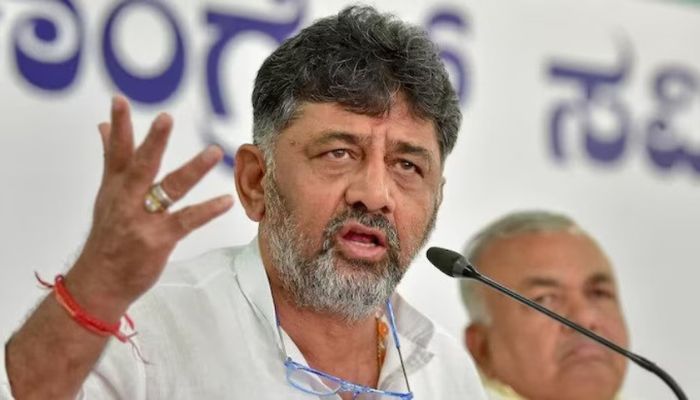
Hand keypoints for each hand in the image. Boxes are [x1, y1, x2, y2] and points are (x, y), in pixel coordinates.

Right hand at [67, 95, 232, 314]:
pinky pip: (187, 220)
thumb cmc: (107, 235)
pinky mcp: (159, 239)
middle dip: (153, 142)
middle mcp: (126, 200)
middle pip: (140, 166)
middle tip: (165, 118)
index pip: (115, 151)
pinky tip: (226, 200)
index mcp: (114, 186)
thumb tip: (103, 126)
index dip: (118, 125)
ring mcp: (143, 220)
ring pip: (169, 189)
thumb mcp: (106, 195)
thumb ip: (111, 159)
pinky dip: (207, 210)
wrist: (99, 282)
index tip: (119, 100)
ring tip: (214, 152)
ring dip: (193, 170)